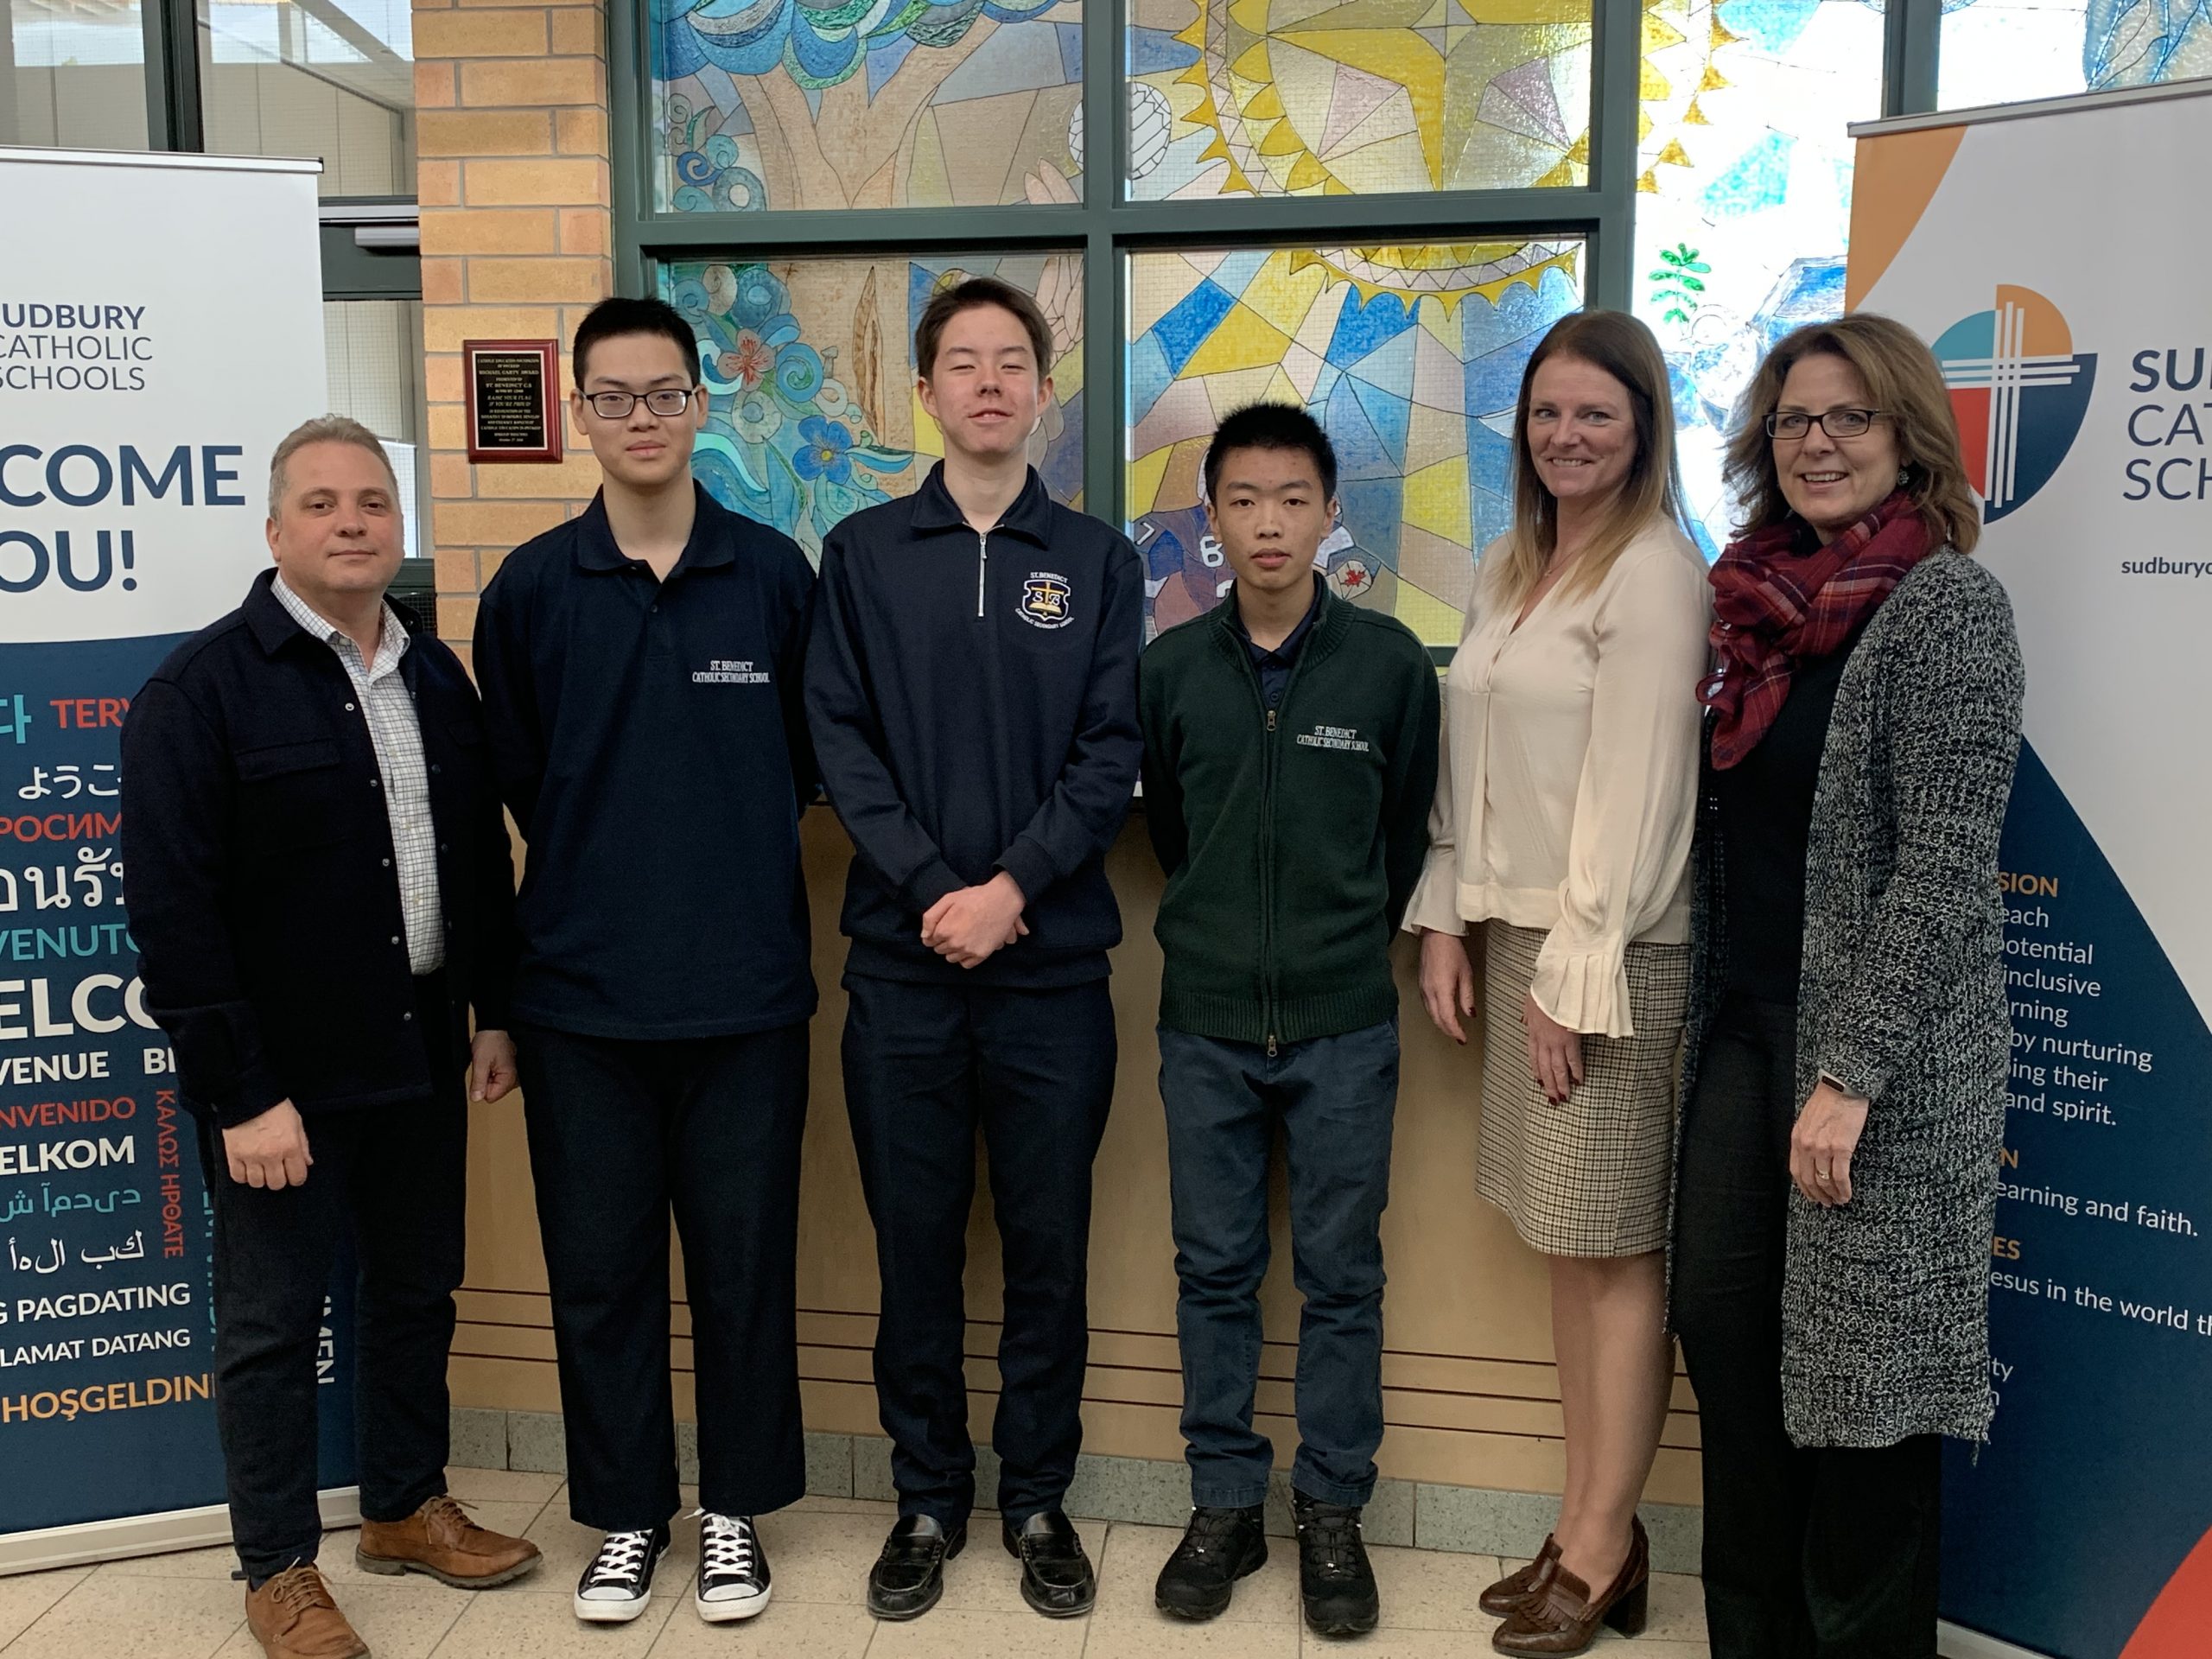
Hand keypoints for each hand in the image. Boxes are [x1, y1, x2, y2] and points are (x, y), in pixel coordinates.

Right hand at [222, 1100, 311, 1189]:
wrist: (247, 1097)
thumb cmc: (274, 1107)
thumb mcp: (296, 1122)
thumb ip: (303, 1145)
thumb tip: (307, 1162)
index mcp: (290, 1146)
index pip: (297, 1177)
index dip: (297, 1178)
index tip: (294, 1174)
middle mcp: (271, 1155)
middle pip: (277, 1184)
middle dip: (279, 1179)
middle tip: (277, 1170)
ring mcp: (251, 1157)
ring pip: (257, 1183)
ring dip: (261, 1178)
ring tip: (261, 1168)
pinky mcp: (234, 1156)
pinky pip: (238, 1177)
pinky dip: (243, 1176)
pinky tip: (247, 1168)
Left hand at [471, 1028, 517, 1102]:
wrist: (494, 1027)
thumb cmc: (490, 1040)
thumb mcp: (480, 1062)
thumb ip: (478, 1083)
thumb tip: (476, 1098)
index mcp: (510, 1078)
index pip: (490, 1097)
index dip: (481, 1086)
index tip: (482, 1072)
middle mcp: (516, 1079)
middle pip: (494, 1092)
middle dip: (486, 1081)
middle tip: (486, 1066)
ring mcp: (514, 1075)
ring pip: (495, 1086)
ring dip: (489, 1077)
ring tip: (490, 1063)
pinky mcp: (511, 1071)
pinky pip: (498, 1080)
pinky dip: (493, 1072)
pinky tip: (493, 1062)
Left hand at [920, 872, 1028, 968]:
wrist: (1001, 901)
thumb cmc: (974, 897)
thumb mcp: (948, 899)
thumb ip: (930, 918)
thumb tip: (924, 937)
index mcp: (944, 930)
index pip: (929, 941)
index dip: (934, 933)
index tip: (943, 927)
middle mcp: (955, 943)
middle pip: (940, 950)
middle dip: (943, 941)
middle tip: (955, 929)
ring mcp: (968, 951)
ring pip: (951, 958)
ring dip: (953, 950)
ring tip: (962, 937)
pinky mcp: (981, 955)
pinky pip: (965, 964)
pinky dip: (965, 958)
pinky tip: (969, 946)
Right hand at [1417, 930, 1475, 1043]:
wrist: (1436, 936)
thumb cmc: (1452, 951)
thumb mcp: (1466, 974)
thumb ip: (1467, 996)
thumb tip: (1470, 1014)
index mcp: (1441, 990)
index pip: (1447, 1018)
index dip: (1456, 1031)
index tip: (1464, 1038)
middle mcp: (1429, 992)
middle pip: (1437, 1019)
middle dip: (1448, 1031)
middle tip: (1459, 1037)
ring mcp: (1423, 989)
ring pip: (1430, 1014)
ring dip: (1441, 1024)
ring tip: (1452, 1029)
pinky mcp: (1421, 985)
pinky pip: (1426, 1006)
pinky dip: (1435, 1014)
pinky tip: (1441, 1015)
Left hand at [1523, 992, 1583, 1103]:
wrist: (1557, 986)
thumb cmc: (1545, 990)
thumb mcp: (1529, 1001)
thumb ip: (1528, 1013)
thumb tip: (1524, 1020)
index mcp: (1533, 1031)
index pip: (1533, 1056)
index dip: (1536, 1070)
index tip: (1539, 1080)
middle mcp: (1543, 1040)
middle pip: (1544, 1067)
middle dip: (1548, 1084)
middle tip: (1552, 1098)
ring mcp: (1556, 1042)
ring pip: (1557, 1069)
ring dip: (1560, 1084)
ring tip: (1564, 1096)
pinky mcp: (1570, 1040)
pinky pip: (1573, 1061)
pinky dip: (1576, 1072)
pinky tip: (1579, 1081)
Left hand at [1791, 1081, 1869, 1205]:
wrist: (1842, 1088)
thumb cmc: (1827, 1102)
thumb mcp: (1807, 1120)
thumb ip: (1806, 1139)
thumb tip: (1810, 1158)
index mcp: (1797, 1139)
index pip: (1796, 1171)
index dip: (1804, 1188)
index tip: (1812, 1196)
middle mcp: (1807, 1146)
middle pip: (1809, 1180)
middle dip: (1818, 1195)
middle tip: (1827, 1203)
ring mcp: (1823, 1148)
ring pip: (1825, 1181)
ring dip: (1833, 1195)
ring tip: (1840, 1200)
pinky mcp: (1841, 1148)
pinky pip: (1840, 1176)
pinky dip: (1844, 1189)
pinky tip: (1847, 1194)